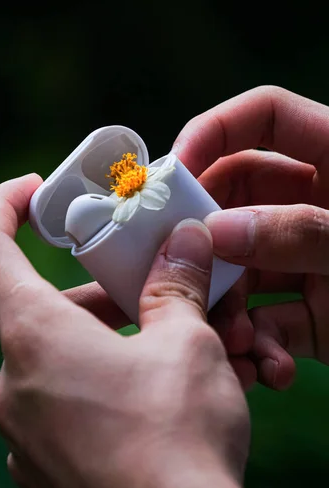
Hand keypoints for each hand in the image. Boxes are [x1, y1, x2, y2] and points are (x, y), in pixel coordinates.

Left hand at [0, 175, 250, 487]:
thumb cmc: (179, 441)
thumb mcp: (187, 343)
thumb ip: (177, 284)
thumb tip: (184, 243)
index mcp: (34, 338)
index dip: (1, 206)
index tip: (32, 190)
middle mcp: (14, 385)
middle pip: (49, 308)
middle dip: (107, 294)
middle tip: (163, 294)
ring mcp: (25, 432)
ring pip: (65, 357)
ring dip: (116, 341)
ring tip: (180, 350)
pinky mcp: (45, 465)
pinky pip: (69, 403)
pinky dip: (107, 384)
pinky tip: (159, 396)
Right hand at [174, 85, 328, 390]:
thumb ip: (302, 230)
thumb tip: (217, 231)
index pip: (261, 118)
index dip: (212, 130)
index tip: (174, 170)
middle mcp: (316, 205)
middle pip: (235, 196)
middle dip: (205, 231)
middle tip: (179, 263)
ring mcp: (312, 260)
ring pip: (242, 266)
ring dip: (228, 302)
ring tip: (233, 338)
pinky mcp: (319, 313)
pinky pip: (270, 320)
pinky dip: (262, 344)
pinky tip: (271, 369)